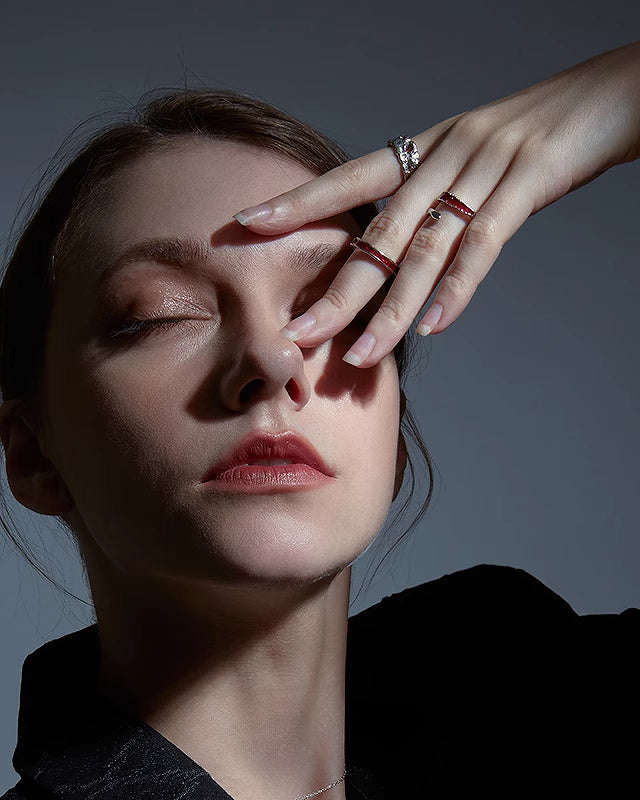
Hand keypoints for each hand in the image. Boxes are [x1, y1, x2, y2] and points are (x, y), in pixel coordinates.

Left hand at [234, 41, 639, 367]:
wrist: (604, 96)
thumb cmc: (531, 135)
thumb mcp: (466, 160)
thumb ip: (429, 202)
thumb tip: (394, 252)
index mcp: (422, 150)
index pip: (347, 180)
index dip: (298, 203)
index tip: (248, 225)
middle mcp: (441, 157)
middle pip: (378, 233)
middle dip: (336, 289)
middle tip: (297, 334)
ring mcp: (483, 169)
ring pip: (424, 249)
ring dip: (392, 309)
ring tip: (362, 355)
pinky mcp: (527, 182)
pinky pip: (484, 244)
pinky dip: (457, 289)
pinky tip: (433, 328)